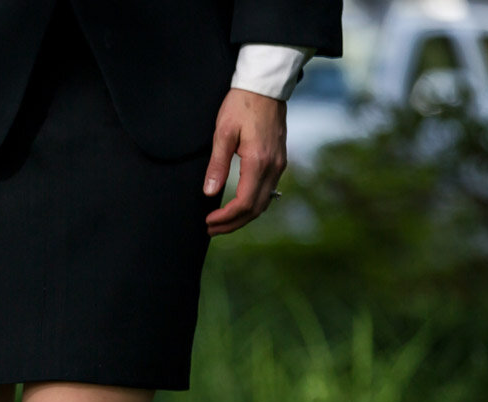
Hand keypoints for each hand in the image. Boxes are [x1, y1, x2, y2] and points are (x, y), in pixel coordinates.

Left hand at [203, 88, 286, 236]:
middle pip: (256, 209)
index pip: (244, 203)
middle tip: (210, 229)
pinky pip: (268, 191)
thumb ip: (216, 165)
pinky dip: (252, 205)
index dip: (226, 218)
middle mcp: (274, 166)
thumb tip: (209, 192)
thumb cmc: (241, 104)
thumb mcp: (222, 132)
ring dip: (243, 217)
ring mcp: (279, 164)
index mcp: (259, 161)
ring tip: (221, 223)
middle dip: (233, 224)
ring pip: (264, 203)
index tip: (208, 222)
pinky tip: (237, 207)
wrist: (265, 86)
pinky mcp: (279, 160)